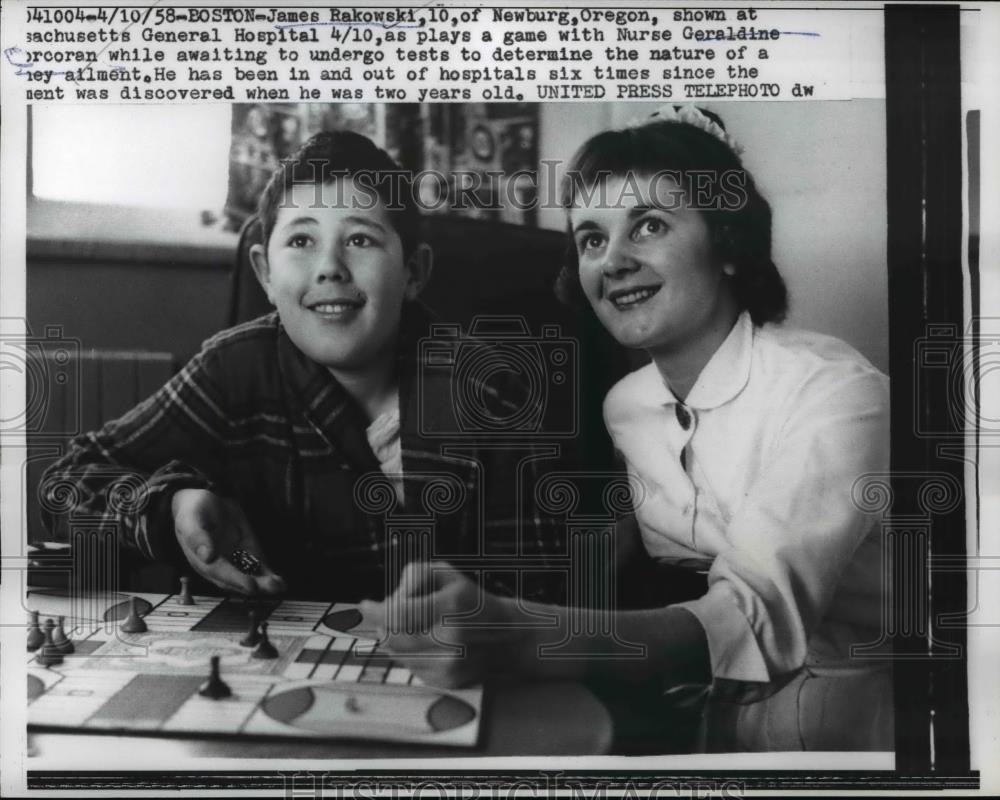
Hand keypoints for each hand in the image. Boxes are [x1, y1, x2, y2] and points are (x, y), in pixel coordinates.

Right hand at [171, 488, 285, 595]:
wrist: (203, 502)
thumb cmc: (194, 512)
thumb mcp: (190, 519)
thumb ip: (196, 536)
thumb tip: (206, 555)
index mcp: (201, 561)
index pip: (220, 573)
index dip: (235, 579)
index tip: (250, 584)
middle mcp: (218, 566)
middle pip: (237, 580)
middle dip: (255, 585)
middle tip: (271, 586)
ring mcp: (234, 561)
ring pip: (249, 577)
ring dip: (264, 584)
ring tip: (279, 585)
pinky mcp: (246, 554)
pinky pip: (257, 567)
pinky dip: (268, 575)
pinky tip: (280, 583)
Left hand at [360, 561, 528, 687]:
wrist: (507, 636)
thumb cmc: (471, 601)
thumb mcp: (447, 574)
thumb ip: (414, 576)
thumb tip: (388, 600)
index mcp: (451, 608)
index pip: (398, 613)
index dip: (375, 610)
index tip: (364, 605)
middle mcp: (450, 640)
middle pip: (392, 636)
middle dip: (383, 623)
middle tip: (390, 612)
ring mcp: (448, 665)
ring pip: (397, 654)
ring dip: (396, 638)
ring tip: (415, 625)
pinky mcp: (446, 681)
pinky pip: (410, 668)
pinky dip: (409, 654)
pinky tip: (428, 643)